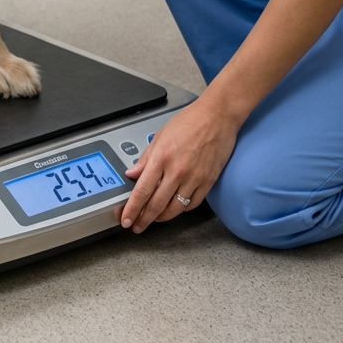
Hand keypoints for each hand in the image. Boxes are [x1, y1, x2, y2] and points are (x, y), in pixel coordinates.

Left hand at [117, 97, 238, 232]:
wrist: (217, 117)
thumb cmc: (189, 121)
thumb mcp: (160, 135)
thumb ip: (145, 158)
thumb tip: (132, 174)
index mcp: (161, 157)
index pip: (142, 190)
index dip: (132, 208)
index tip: (125, 218)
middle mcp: (177, 171)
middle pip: (156, 204)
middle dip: (143, 219)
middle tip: (135, 226)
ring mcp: (194, 178)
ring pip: (174, 209)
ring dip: (161, 217)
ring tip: (153, 219)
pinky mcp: (208, 182)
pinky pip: (192, 204)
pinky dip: (181, 209)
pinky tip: (174, 208)